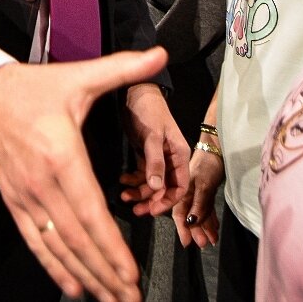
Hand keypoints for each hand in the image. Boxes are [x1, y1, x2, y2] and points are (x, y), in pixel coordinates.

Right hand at [0, 46, 170, 301]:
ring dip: (85, 275)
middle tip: (130, 299)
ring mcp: (25, 196)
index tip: (130, 273)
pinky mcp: (15, 201)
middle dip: (106, 273)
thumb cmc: (34, 87)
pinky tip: (74, 285)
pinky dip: (54, 266)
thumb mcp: (79, 76)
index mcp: (62, 155)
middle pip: (77, 238)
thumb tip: (160, 54)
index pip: (90, 211)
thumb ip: (122, 68)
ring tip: (109, 300)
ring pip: (57, 246)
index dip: (111, 246)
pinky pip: (35, 240)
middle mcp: (42, 183)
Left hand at [118, 82, 188, 217]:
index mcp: (179, 154)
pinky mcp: (144, 154)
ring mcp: (157, 157)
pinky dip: (133, 180)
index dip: (168, 201)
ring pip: (151, 183)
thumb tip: (157, 187)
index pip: (180, 186)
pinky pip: (141, 174)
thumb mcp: (152, 135)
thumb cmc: (148, 110)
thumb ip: (155, 161)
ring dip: (139, 192)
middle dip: (151, 200)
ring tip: (124, 196)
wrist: (135, 91)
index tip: (153, 210)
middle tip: (136, 210)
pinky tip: (122, 180)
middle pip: (165, 188)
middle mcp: (170, 158)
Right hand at [171, 144, 224, 248]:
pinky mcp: (205, 190)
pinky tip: (215, 226)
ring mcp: (196, 192)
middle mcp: (187, 193)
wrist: (216, 148)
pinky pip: (206, 207)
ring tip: (212, 240)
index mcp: (182, 192)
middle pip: (190, 216)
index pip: (180, 214)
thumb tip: (191, 222)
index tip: (187, 244)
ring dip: (205, 227)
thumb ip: (198, 204)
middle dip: (196, 231)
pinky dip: (210, 217)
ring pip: (199, 213)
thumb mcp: (203, 185)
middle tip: (203, 245)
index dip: (183, 229)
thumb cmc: (208, 165)